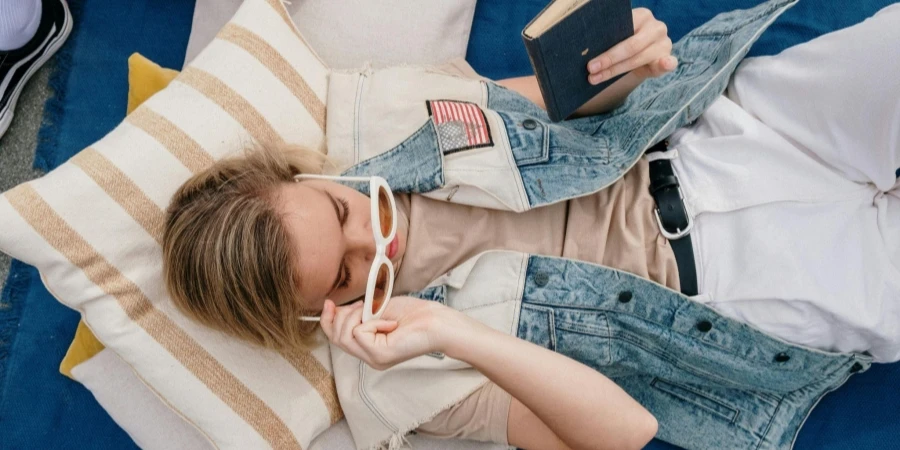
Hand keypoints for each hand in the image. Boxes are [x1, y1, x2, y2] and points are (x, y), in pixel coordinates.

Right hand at [320, 296, 473, 369]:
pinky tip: (390, 322)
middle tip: (362, 305)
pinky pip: (360, 333)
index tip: (329, 303)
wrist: (436, 321)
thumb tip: (334, 309)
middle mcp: (370, 358)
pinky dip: (372, 321)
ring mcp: (374, 359)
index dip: (328, 320)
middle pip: (336, 338)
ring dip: (355, 316)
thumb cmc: (414, 314)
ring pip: (344, 336)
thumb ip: (357, 313)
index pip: (336, 339)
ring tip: (374, 311)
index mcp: (369, 348)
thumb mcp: (377, 310)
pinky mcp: (380, 356)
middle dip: (342, 316)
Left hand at [587, 8, 676, 84]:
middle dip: (608, 60)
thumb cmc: (625, 42)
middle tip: (590, 69)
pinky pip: (669, 62)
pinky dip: (667, 64)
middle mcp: (656, 27)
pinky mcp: (668, 58)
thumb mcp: (618, 36)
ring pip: (638, 59)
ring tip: (596, 78)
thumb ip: (609, 37)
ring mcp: (664, 42)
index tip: (589, 60)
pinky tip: (665, 63)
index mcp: (642, 16)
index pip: (622, 29)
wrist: (641, 53)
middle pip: (630, 46)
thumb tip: (585, 47)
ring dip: (615, 71)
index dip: (605, 47)